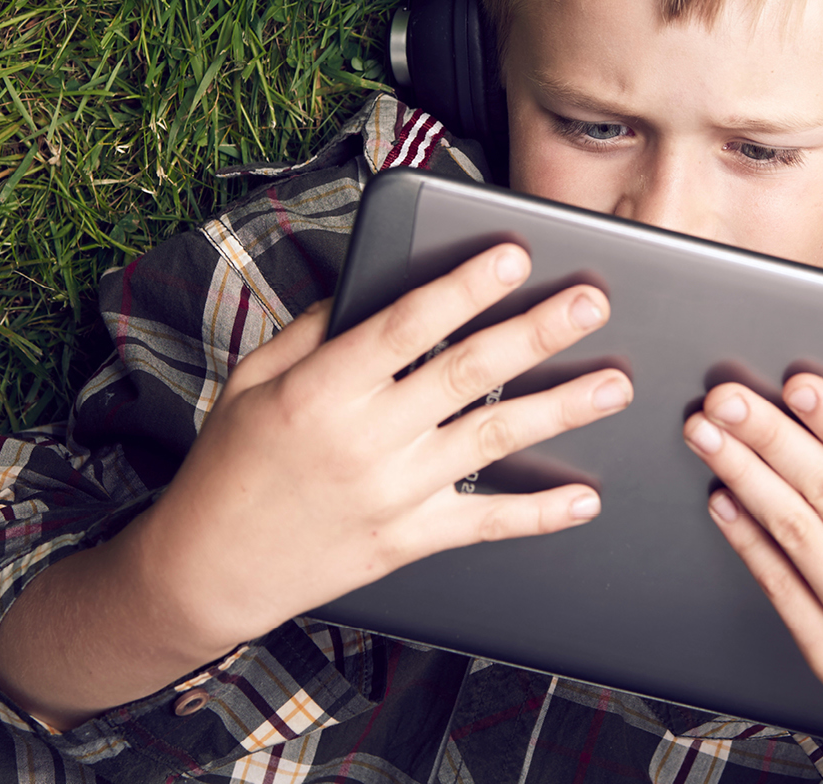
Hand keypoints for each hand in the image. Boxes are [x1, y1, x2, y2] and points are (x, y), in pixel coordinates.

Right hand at [129, 243, 633, 658]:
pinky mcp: (407, 540)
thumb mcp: (254, 378)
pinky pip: (484, 523)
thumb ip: (315, 328)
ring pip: (492, 440)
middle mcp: (365, 438)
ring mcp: (392, 493)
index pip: (407, 326)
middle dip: (536, 332)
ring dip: (560, 410)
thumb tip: (371, 281)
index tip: (514, 254)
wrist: (209, 568)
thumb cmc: (231, 463)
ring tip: (613, 383)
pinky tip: (585, 498)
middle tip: (591, 302)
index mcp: (323, 388)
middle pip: (467, 373)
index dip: (465, 288)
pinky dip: (538, 513)